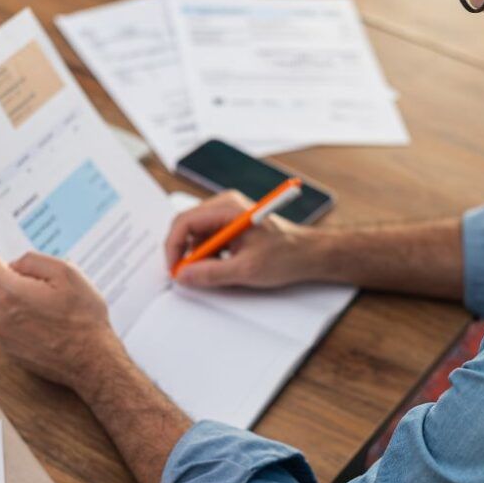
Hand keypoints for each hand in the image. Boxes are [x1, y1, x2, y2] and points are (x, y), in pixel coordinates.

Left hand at [0, 249, 118, 391]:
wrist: (92, 362)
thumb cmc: (84, 321)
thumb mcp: (68, 273)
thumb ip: (34, 259)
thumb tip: (16, 261)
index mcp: (8, 294)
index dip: (0, 255)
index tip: (11, 258)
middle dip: (16, 281)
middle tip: (46, 288)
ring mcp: (0, 337)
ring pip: (1, 306)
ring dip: (19, 303)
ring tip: (50, 310)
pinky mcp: (7, 351)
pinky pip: (8, 325)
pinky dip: (22, 321)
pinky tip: (47, 325)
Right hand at [164, 190, 314, 288]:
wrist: (309, 253)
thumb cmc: (286, 255)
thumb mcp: (246, 270)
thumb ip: (212, 273)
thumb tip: (184, 276)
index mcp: (228, 208)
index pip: (185, 221)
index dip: (174, 247)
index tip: (175, 269)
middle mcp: (225, 205)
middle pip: (188, 227)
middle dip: (184, 253)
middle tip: (188, 276)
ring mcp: (227, 214)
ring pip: (197, 235)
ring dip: (198, 256)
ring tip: (214, 273)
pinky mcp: (231, 225)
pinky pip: (209, 239)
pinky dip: (208, 255)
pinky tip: (223, 267)